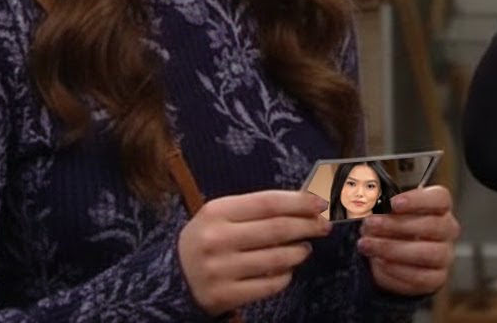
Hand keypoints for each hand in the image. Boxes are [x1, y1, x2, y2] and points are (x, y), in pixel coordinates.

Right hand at [178, 190, 330, 314]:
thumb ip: (257, 209)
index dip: (299, 202)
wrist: (173, 278)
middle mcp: (216, 239)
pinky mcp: (224, 295)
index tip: (321, 203)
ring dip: (299, 252)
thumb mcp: (221, 216)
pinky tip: (287, 269)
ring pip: (276, 258)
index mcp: (216, 212)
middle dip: (307, 226)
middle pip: (276, 229)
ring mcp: (219, 269)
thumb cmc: (208, 239)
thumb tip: (306, 203)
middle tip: (324, 226)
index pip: (268, 202)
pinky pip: (269, 284)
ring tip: (304, 248)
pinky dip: (284, 276)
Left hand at [358, 185, 460, 296]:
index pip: (440, 198)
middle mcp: (447, 231)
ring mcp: (444, 256)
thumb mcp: (388, 214)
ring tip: (368, 245)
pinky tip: (378, 263)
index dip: (418, 200)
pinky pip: (419, 277)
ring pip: (427, 253)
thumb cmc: (394, 230)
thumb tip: (364, 207)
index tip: (394, 203)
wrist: (397, 260)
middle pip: (432, 225)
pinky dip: (396, 271)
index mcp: (440, 208)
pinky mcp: (436, 279)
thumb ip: (382, 209)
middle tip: (370, 225)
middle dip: (396, 225)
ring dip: (392, 249)